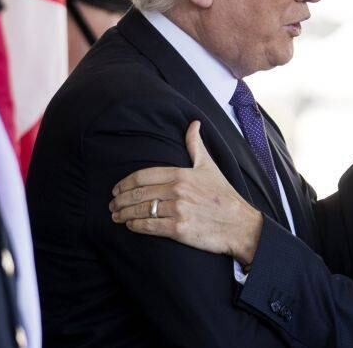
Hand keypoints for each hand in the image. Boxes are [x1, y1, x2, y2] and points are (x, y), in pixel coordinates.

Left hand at [110, 121, 262, 264]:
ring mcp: (178, 210)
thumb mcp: (210, 167)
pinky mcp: (179, 229)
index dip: (125, 183)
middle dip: (120, 200)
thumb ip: (196, 145)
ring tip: (116, 216)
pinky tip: (131, 225)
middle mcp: (177, 191)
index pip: (143, 176)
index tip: (117, 189)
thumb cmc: (224, 196)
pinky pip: (150, 226)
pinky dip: (136, 226)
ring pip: (141, 210)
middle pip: (138, 194)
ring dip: (124, 214)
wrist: (240, 225)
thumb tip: (194, 123)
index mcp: (181, 174)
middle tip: (112, 205)